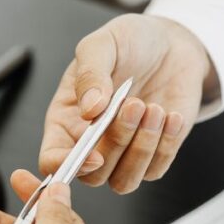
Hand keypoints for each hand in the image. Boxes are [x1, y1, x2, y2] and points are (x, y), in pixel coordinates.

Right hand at [39, 14, 214, 193]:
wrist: (172, 43)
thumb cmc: (129, 42)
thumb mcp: (103, 44)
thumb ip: (90, 73)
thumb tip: (90, 110)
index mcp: (66, 119)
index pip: (52, 159)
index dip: (65, 165)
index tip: (92, 154)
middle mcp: (91, 143)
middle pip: (92, 175)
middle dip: (116, 143)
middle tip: (133, 104)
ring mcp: (123, 152)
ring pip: (123, 182)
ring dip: (141, 149)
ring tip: (153, 108)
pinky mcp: (154, 155)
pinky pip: (155, 170)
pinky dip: (165, 145)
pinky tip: (170, 115)